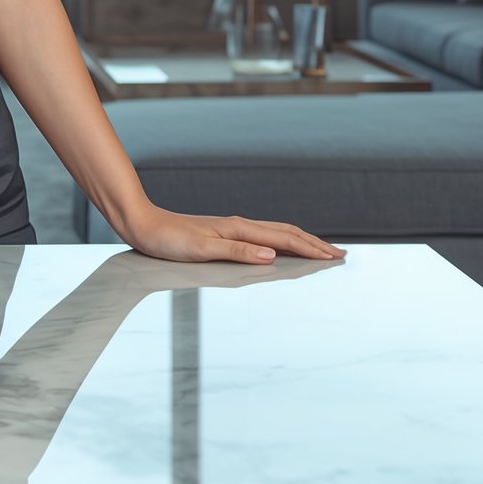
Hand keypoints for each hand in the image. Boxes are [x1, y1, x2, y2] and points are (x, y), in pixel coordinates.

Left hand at [118, 205, 343, 263]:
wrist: (143, 225)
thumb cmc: (168, 240)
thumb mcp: (201, 249)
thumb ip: (237, 252)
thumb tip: (272, 255)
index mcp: (239, 229)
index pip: (284, 239)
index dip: (311, 249)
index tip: (334, 258)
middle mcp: (239, 226)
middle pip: (286, 233)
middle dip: (314, 244)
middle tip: (339, 255)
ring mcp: (233, 229)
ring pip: (276, 234)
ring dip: (301, 242)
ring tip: (320, 251)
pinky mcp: (224, 234)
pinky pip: (262, 238)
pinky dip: (281, 244)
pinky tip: (281, 250)